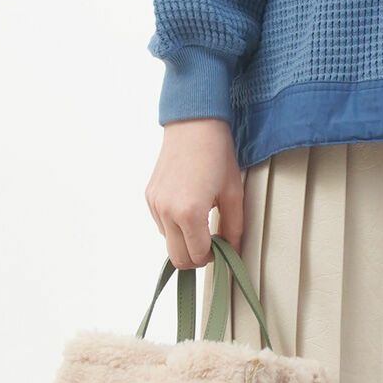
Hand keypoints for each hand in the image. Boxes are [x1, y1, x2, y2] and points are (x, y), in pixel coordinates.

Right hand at [145, 117, 243, 269]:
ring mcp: (155, 204)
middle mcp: (167, 212)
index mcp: (189, 213)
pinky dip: (174, 225)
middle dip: (196, 256)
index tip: (222, 246)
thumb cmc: (217, 154)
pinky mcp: (149, 196)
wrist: (194, 123)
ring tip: (201, 219)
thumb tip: (233, 250)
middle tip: (212, 242)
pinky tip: (188, 204)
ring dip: (184, 239)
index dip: (213, 256)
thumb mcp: (233, 192)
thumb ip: (234, 227)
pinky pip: (161, 224)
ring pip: (168, 242)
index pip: (197, 256)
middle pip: (177, 258)